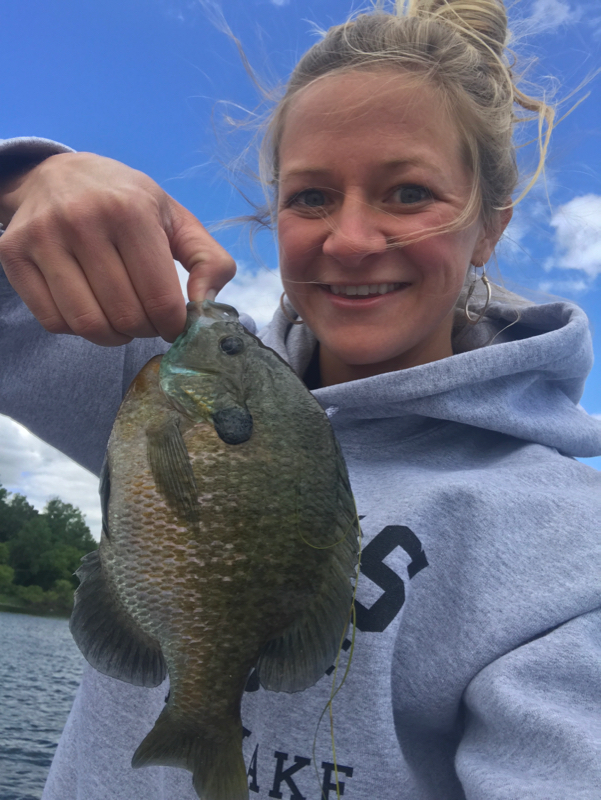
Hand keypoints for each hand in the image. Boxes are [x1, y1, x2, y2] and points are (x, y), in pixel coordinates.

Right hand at [0, 152, 235, 344]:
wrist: (58, 174)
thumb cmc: (127, 203)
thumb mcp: (177, 220)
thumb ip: (209, 261)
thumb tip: (205, 306)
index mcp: (131, 210)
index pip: (160, 299)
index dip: (173, 325)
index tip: (174, 324)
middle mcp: (82, 219)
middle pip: (125, 316)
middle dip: (145, 330)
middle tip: (148, 320)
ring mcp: (43, 237)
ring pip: (87, 324)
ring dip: (113, 337)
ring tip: (123, 321)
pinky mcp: (14, 254)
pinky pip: (53, 322)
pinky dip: (79, 330)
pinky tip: (92, 310)